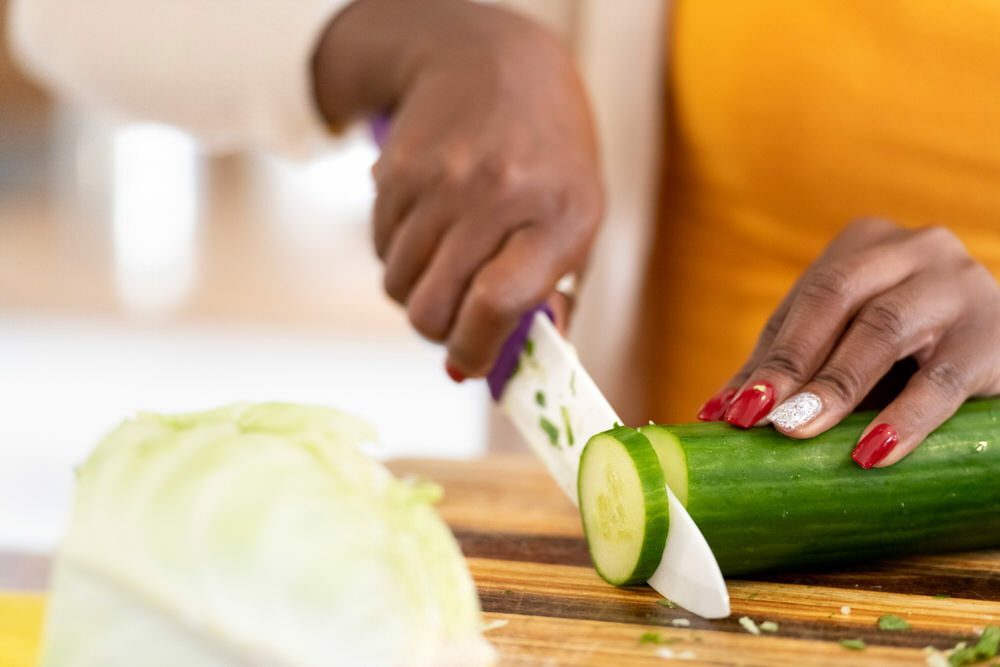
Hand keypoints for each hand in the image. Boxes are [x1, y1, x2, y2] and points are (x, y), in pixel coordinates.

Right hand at [313, 0, 602, 377]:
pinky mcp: (396, 169)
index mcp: (559, 215)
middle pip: (434, 306)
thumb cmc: (550, 161)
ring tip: (447, 266)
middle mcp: (497, 193)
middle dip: (440, 332)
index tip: (469, 364)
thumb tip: (508, 369)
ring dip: (417, 295)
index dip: (474, 350)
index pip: (497, 303)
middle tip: (456, 323)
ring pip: (399, 284)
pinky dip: (400, 258)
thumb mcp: (577, 220)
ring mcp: (440, 179)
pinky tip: (429, 228)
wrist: (498, 66)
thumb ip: (552, 296)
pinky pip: (379, 250)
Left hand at [698, 218, 999, 467]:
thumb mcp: (846, 345)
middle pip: (835, 299)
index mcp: (865, 245)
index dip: (768, 358)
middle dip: (791, 363)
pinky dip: (903, 419)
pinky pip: (941, 379)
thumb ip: (786, 371)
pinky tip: (872, 452)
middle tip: (756, 418)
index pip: (805, 300)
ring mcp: (958, 285)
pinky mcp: (994, 336)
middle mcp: (913, 249)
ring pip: (883, 329)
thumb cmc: (910, 349)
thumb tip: (713, 415)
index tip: (729, 411)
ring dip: (834, 386)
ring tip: (796, 429)